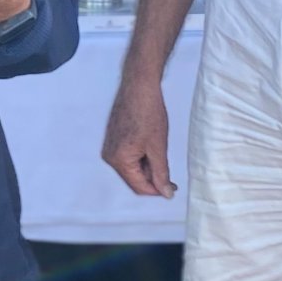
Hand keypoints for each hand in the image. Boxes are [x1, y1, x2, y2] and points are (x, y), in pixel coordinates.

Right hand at [101, 72, 176, 198]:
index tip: (172, 189)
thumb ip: (161, 173)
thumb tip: (166, 193)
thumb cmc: (148, 113)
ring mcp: (109, 147)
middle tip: (170, 172)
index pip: (138, 187)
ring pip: (131, 168)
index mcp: (118, 160)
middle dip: (152, 177)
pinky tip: (151, 145)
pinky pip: (127, 157)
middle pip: (133, 178)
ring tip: (159, 152)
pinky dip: (141, 157)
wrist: (139, 86)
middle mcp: (109, 156)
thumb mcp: (158, 147)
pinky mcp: (112, 139)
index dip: (157, 190)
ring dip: (147, 167)